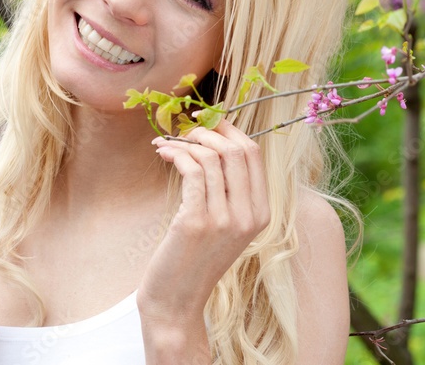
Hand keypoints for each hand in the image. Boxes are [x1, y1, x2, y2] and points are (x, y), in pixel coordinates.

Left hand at [138, 117, 270, 324]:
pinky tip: (163, 154)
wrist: (177, 302)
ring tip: (166, 144)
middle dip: (207, 131)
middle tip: (184, 132)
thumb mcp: (223, 225)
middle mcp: (249, 216)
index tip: (207, 121)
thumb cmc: (193, 259)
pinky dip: (176, 155)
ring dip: (185, 143)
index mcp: (262, 214)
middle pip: (236, 150)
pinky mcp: (197, 222)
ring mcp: (224, 220)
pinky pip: (192, 171)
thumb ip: (227, 190)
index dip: (229, 130)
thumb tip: (213, 141)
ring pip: (211, 157)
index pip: (254, 154)